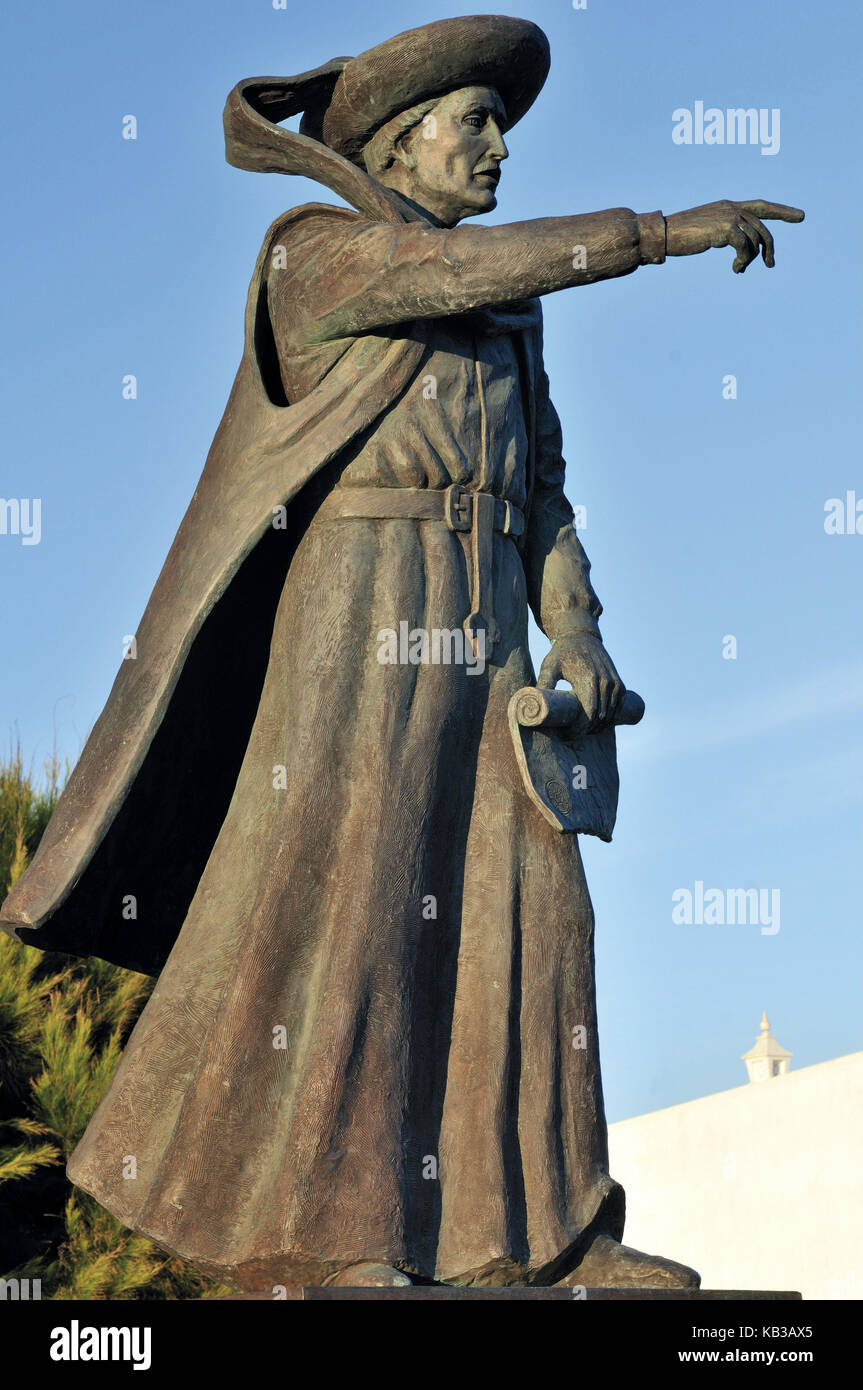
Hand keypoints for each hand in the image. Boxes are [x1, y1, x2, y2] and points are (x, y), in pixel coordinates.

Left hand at [537, 634, 625, 728]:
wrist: (582, 637)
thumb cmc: (562, 653)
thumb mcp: (549, 666)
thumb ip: (543, 683)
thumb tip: (534, 704)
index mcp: (588, 679)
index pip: (589, 714)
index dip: (580, 729)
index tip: (568, 735)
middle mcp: (604, 682)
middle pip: (600, 717)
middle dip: (587, 730)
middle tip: (572, 735)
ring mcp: (614, 682)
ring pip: (610, 714)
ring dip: (599, 726)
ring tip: (583, 731)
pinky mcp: (619, 683)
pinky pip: (619, 706)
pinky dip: (611, 717)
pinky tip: (598, 723)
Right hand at [665, 199, 803, 272]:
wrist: (664, 234)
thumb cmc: (680, 236)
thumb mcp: (706, 232)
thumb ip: (724, 234)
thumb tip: (739, 249)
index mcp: (728, 206)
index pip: (761, 205)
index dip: (781, 211)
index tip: (800, 216)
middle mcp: (732, 208)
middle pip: (763, 227)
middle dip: (769, 247)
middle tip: (771, 264)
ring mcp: (729, 216)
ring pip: (754, 240)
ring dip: (750, 259)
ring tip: (739, 269)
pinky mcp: (725, 229)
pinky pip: (745, 247)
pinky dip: (743, 261)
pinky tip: (735, 269)